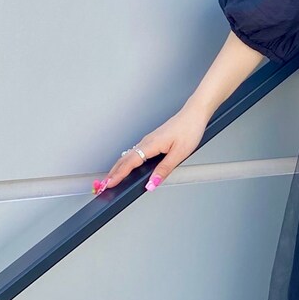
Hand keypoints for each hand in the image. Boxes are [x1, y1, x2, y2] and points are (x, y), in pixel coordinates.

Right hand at [93, 102, 209, 193]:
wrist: (194, 114)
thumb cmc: (189, 130)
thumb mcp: (179, 154)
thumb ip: (164, 170)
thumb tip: (152, 183)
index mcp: (151, 144)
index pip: (130, 163)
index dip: (118, 174)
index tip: (109, 184)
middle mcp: (146, 141)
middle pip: (124, 159)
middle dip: (113, 173)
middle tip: (103, 185)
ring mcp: (148, 140)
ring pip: (129, 155)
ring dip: (118, 167)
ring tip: (111, 178)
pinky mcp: (152, 140)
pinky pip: (135, 152)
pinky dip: (127, 161)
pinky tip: (127, 166)